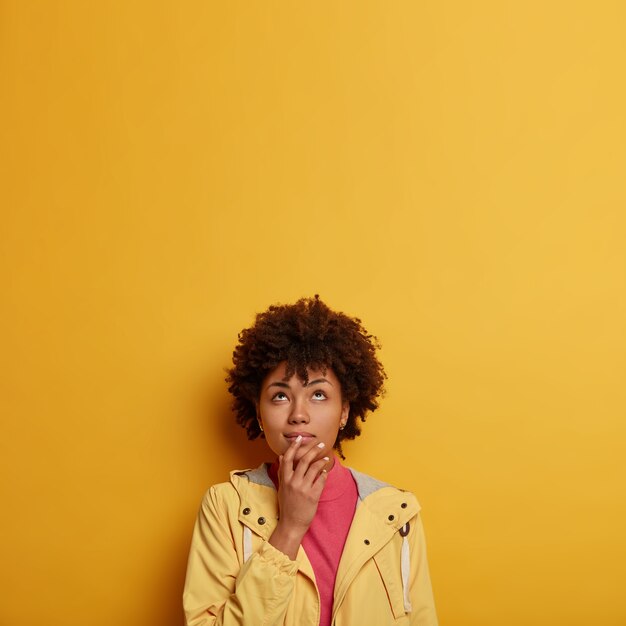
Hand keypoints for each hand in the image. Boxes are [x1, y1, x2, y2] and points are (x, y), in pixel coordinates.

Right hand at [268, 436, 330, 558]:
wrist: (291, 524)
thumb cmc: (287, 505)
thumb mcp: (281, 487)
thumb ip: (282, 472)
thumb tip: (281, 456)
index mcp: (284, 479)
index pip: (288, 458)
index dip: (294, 447)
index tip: (299, 438)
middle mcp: (293, 482)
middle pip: (304, 460)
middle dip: (313, 449)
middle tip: (320, 444)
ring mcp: (303, 489)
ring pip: (314, 468)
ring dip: (321, 461)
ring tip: (326, 457)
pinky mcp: (313, 496)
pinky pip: (321, 480)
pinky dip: (324, 474)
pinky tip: (325, 472)